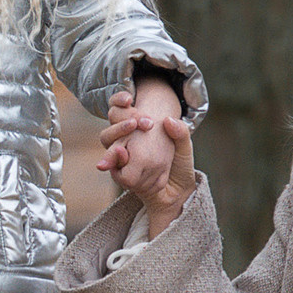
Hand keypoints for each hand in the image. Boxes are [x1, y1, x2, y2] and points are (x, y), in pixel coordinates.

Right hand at [97, 80, 194, 233]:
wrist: (178, 194)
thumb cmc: (180, 169)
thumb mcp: (184, 149)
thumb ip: (180, 134)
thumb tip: (168, 120)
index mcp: (138, 131)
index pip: (121, 110)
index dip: (119, 101)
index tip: (128, 98)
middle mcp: (127, 143)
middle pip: (112, 125)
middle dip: (119, 123)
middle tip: (135, 122)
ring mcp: (123, 159)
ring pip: (108, 142)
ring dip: (116, 137)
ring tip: (127, 140)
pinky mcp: (122, 176)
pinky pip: (114, 168)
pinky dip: (116, 161)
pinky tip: (123, 153)